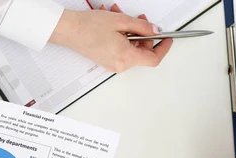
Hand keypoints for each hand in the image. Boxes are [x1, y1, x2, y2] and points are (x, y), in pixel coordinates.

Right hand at [49, 5, 172, 72]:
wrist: (68, 30)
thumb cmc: (88, 27)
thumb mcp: (121, 21)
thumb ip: (142, 27)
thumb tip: (154, 30)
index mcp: (126, 57)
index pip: (153, 59)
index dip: (163, 48)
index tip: (167, 40)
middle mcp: (120, 65)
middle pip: (142, 52)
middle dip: (143, 34)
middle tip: (140, 19)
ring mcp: (113, 64)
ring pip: (131, 48)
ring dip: (129, 31)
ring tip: (120, 15)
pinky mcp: (107, 60)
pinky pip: (121, 49)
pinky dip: (121, 36)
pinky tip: (113, 24)